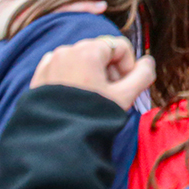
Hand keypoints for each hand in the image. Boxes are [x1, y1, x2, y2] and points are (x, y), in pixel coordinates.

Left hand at [30, 35, 155, 110]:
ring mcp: (52, 61)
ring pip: (83, 59)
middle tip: (110, 95)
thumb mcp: (124, 96)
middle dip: (111, 71)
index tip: (124, 88)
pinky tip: (75, 97)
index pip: (121, 47)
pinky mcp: (41, 74)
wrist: (54, 142)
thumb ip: (143, 76)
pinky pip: (64, 66)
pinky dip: (74, 77)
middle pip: (102, 52)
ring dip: (93, 74)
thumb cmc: (91, 116)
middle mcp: (68, 50)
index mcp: (88, 51)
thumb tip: (148, 63)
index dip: (128, 67)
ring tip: (92, 98)